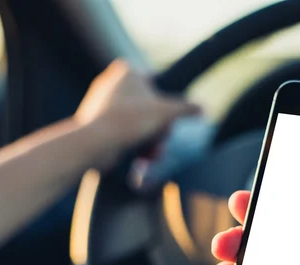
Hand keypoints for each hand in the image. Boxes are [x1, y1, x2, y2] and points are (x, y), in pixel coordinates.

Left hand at [74, 59, 198, 154]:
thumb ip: (187, 109)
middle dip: (158, 127)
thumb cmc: (130, 119)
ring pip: (136, 121)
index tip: (169, 117)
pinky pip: (122, 131)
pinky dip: (133, 143)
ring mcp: (102, 103)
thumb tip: (204, 108)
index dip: (166, 101)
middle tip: (162, 139)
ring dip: (149, 139)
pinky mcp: (96, 123)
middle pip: (148, 105)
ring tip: (152, 153)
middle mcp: (111, 83)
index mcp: (126, 71)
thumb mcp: (166, 112)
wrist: (95, 142)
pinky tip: (140, 158)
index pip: (156, 81)